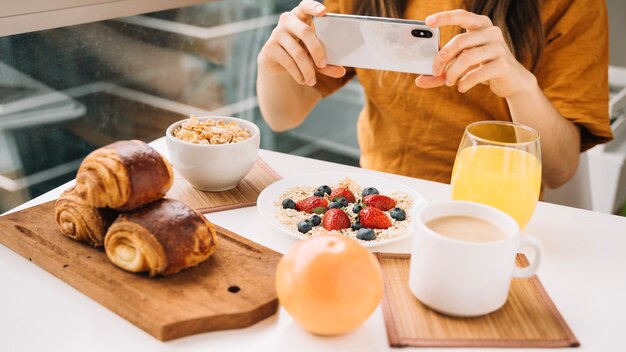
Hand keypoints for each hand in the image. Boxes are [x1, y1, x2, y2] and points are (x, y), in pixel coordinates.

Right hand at [257, 0, 345, 86]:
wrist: (276, 63)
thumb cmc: (300, 52)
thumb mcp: (313, 56)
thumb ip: (326, 62)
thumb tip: (341, 71)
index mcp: (300, 16)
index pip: (305, 6)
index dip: (313, 7)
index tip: (323, 11)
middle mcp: (287, 21)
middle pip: (305, 32)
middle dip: (317, 50)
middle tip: (323, 64)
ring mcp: (276, 33)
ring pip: (297, 52)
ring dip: (307, 69)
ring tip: (312, 81)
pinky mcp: (269, 48)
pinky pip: (288, 62)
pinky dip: (298, 73)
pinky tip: (303, 80)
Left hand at [415, 10, 536, 97]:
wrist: (512, 81)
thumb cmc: (483, 69)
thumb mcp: (461, 67)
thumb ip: (441, 72)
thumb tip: (419, 81)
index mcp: (481, 26)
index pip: (462, 16)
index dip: (445, 17)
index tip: (428, 21)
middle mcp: (492, 32)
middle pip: (459, 41)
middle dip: (442, 58)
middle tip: (435, 71)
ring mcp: (499, 47)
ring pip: (467, 57)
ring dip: (452, 72)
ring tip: (449, 82)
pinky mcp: (504, 64)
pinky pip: (477, 72)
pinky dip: (465, 82)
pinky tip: (461, 87)